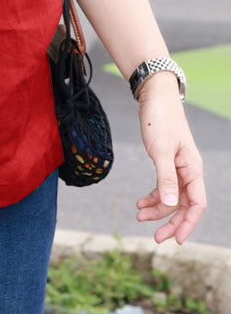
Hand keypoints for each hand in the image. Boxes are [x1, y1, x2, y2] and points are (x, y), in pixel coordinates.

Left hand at [136, 73, 206, 244]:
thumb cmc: (160, 119)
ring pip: (171, 197)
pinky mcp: (166, 161)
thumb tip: (170, 205)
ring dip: (157, 208)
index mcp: (193, 169)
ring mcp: (177, 167)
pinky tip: (139, 202)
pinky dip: (152, 195)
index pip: (197, 205)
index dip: (188, 224)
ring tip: (139, 216)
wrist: (154, 96)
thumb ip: (166, 178)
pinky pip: (163, 186)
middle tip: (155, 236)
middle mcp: (188, 171)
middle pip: (184, 205)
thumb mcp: (160, 150)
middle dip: (170, 221)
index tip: (177, 240)